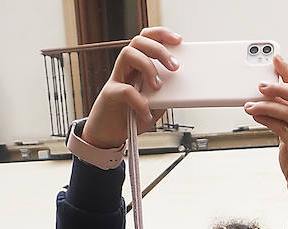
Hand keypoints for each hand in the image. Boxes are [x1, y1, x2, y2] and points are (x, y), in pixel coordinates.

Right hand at [80, 27, 181, 147]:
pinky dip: (140, 102)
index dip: (161, 34)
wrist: (108, 135)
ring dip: (147, 66)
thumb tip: (180, 89)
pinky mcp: (109, 94)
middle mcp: (126, 68)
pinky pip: (125, 89)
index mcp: (137, 66)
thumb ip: (165, 96)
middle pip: (138, 41)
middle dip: (159, 49)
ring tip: (158, 86)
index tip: (179, 40)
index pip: (146, 39)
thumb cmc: (131, 116)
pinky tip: (146, 113)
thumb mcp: (155, 106)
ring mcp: (116, 78)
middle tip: (175, 67)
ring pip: (128, 54)